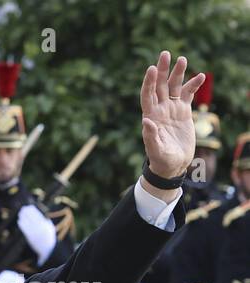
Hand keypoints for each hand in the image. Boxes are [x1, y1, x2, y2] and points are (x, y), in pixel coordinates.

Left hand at [17, 204, 56, 264]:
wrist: (48, 248)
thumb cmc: (48, 236)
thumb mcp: (49, 227)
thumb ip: (44, 220)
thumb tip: (38, 212)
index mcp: (45, 224)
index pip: (37, 214)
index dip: (32, 210)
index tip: (29, 206)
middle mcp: (40, 227)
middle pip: (31, 217)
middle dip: (26, 212)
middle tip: (23, 208)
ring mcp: (34, 232)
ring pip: (26, 222)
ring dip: (23, 216)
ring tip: (20, 213)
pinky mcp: (30, 237)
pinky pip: (24, 228)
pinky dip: (21, 224)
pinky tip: (19, 220)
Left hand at [139, 51, 202, 180]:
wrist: (173, 165)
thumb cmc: (161, 160)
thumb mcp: (155, 150)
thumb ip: (150, 136)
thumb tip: (146, 120)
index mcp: (151, 117)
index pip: (148, 95)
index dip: (149, 82)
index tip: (151, 69)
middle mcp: (160, 110)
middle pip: (160, 86)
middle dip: (162, 70)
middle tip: (165, 54)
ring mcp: (172, 110)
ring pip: (175, 87)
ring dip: (178, 74)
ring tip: (182, 59)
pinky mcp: (183, 112)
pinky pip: (188, 95)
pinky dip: (193, 85)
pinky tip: (200, 76)